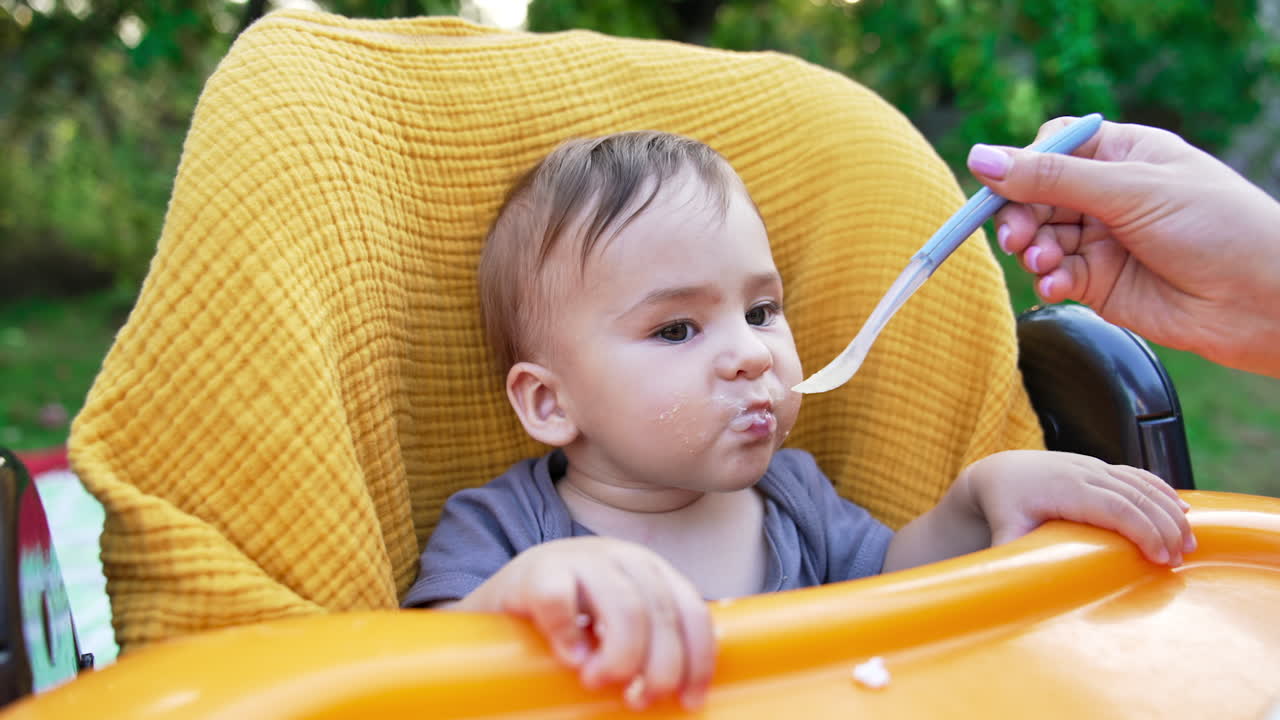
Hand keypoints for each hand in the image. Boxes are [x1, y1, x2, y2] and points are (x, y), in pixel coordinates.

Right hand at [447, 537, 714, 710]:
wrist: (507, 593)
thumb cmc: (573, 616)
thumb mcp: (620, 622)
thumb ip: (653, 639)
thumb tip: (685, 688)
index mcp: (652, 571)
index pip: (692, 613)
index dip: (696, 660)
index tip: (686, 700)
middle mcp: (624, 558)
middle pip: (661, 614)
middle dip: (657, 668)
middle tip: (636, 699)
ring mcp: (581, 558)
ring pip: (625, 607)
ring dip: (620, 657)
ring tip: (598, 681)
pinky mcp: (538, 570)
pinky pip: (561, 600)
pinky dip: (568, 635)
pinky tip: (569, 658)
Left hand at [961, 450, 1195, 565]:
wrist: (1001, 473)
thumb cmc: (1004, 505)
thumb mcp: (1003, 529)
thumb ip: (1010, 553)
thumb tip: (1012, 582)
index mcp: (1067, 489)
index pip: (1118, 508)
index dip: (1144, 531)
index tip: (1161, 559)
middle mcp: (1085, 473)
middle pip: (1138, 498)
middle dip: (1166, 528)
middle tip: (1181, 560)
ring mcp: (1095, 467)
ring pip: (1144, 485)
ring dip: (1171, 512)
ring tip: (1189, 544)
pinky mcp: (1101, 467)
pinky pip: (1139, 476)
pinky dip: (1164, 492)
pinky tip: (1183, 510)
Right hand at [966, 118, 1279, 377]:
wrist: (1263, 300)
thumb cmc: (1218, 227)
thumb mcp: (1131, 192)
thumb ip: (1052, 178)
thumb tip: (980, 158)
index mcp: (1123, 154)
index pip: (1053, 148)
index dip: (1023, 165)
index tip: (1000, 184)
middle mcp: (1109, 194)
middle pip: (1036, 196)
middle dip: (1021, 215)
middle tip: (1017, 238)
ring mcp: (1102, 239)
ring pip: (1039, 238)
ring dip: (1032, 251)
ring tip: (1043, 264)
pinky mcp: (1099, 282)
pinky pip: (1055, 276)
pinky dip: (1048, 280)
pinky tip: (1057, 285)